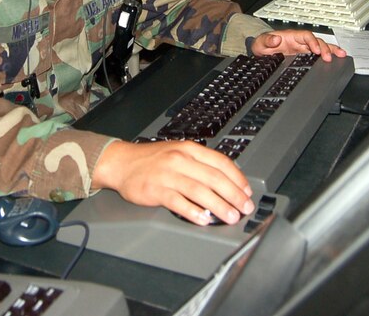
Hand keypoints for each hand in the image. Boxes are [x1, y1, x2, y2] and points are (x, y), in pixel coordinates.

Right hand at [92, 140, 254, 225]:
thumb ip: (199, 164)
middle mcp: (180, 160)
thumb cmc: (151, 160)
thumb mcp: (178, 152)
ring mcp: (168, 175)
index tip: (247, 191)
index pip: (220, 162)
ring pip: (200, 191)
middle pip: (214, 178)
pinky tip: (204, 219)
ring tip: (230, 216)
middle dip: (234, 195)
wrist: (121, 162)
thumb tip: (226, 180)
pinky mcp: (156, 190)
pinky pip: (178, 202)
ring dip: (219, 206)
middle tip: (245, 207)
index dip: (237, 178)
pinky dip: (193, 211)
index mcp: (189, 149)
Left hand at [252, 30, 345, 61]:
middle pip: (317, 41)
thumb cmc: (262, 45)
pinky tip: (336, 59)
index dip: (312, 42)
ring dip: (331, 50)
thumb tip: (276, 39)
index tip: (316, 50)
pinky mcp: (305, 56)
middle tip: (330, 57)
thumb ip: (267, 41)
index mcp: (291, 36)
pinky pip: (319, 54)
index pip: (306, 36)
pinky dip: (328, 55)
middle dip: (325, 48)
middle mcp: (299, 41)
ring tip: (342, 55)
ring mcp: (303, 48)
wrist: (262, 51)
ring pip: (321, 47)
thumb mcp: (261, 43)